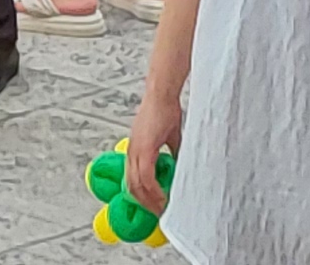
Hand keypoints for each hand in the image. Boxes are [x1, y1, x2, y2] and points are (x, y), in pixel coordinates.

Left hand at [117, 96, 182, 214]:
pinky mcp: (144, 149)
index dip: (141, 195)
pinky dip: (153, 191)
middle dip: (145, 204)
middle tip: (157, 213)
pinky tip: (162, 198)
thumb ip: (170, 152)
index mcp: (136, 150)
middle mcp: (132, 152)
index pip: (133, 179)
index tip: (153, 205)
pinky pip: (146, 177)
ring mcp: (136, 151)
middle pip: (132, 187)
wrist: (163, 94)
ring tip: (161, 210)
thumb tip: (177, 165)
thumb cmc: (165, 110)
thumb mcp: (169, 136)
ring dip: (149, 201)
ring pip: (137, 185)